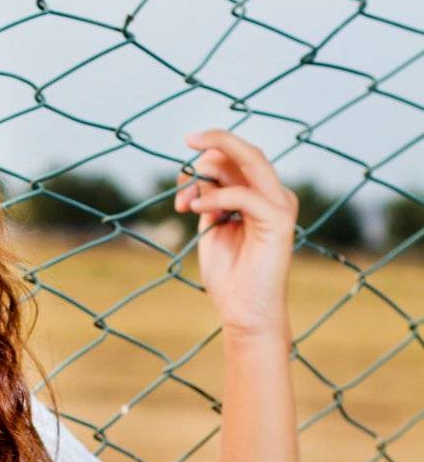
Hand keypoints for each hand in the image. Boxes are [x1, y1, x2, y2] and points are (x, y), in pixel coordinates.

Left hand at [174, 128, 297, 337]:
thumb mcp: (212, 224)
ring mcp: (280, 204)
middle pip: (244, 151)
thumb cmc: (229, 274)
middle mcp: (275, 193)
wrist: (244, 312)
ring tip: (185, 202)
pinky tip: (195, 209)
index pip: (235, 158)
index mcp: (260, 194)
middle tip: (185, 154)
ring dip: (208, 173)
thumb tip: (198, 169)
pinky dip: (216, 197)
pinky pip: (244, 194)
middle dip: (210, 148)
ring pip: (248, 160)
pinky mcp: (279, 219)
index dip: (205, 158)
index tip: (180, 176)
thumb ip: (209, 195)